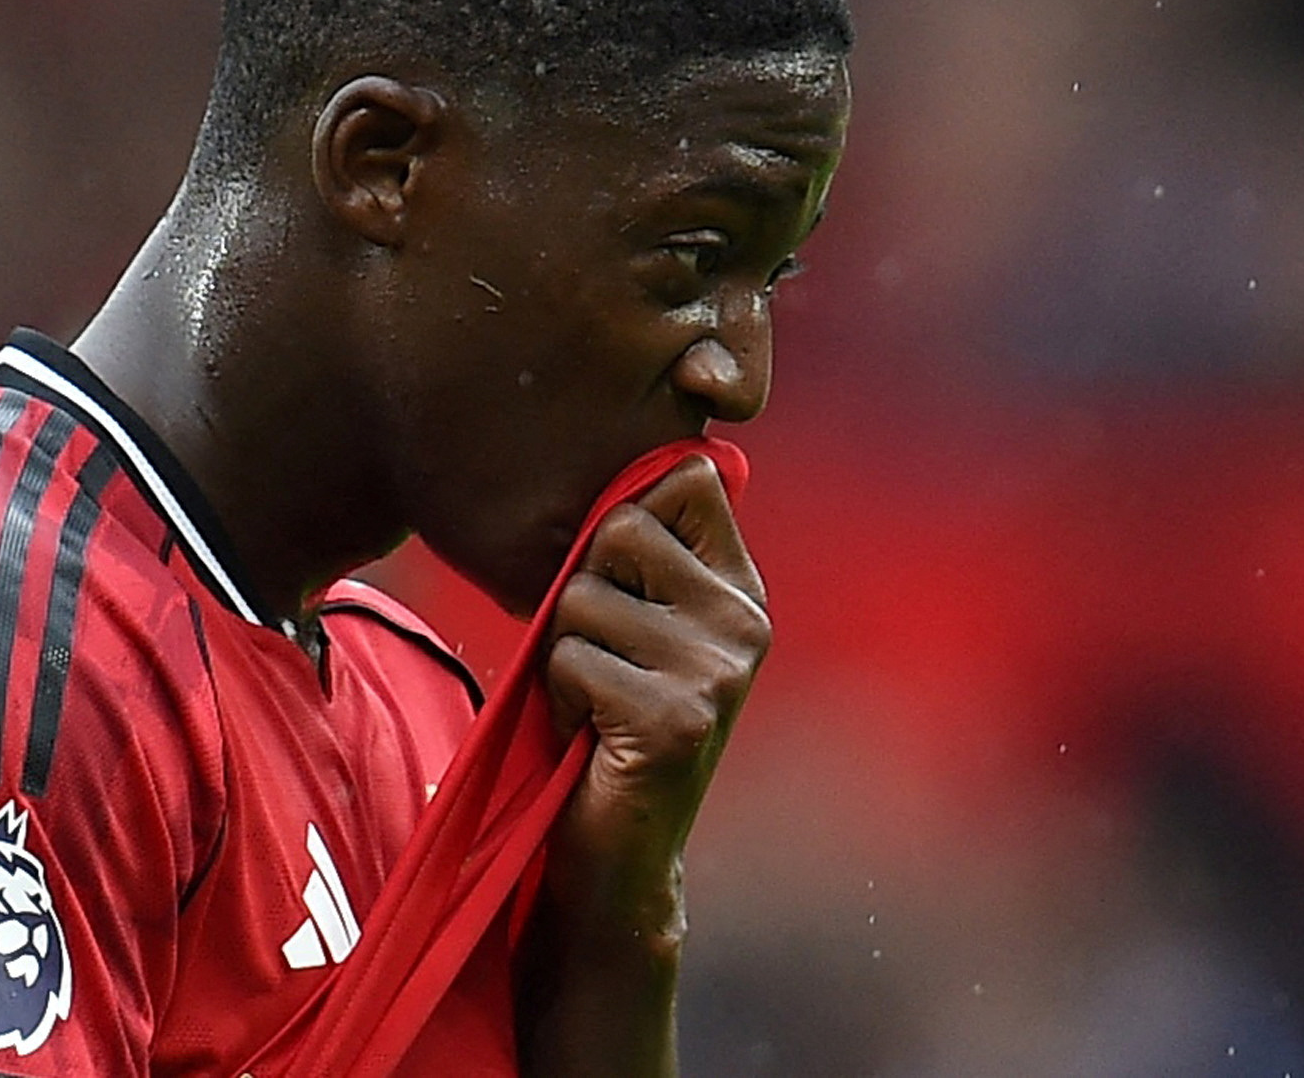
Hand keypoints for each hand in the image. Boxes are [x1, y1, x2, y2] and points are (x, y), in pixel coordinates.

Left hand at [540, 453, 771, 939]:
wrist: (615, 852)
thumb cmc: (605, 721)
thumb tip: (666, 452)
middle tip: (602, 659)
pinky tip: (591, 734)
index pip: (686, 479)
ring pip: (581, 596)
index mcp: (741, 589)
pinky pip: (569, 658)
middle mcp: (746, 621)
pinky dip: (558, 698)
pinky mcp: (677, 717)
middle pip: (619, 529)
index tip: (623, 588)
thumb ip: (644, 553)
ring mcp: (717, 670)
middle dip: (582, 591)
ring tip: (595, 702)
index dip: (625, 522)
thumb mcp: (636, 624)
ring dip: (563, 653)